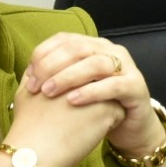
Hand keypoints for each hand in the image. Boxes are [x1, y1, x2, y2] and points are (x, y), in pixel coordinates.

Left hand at [19, 33, 165, 162]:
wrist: (129, 127)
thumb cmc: (95, 107)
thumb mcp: (73, 89)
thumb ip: (54, 77)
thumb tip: (29, 72)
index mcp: (93, 46)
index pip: (64, 39)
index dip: (43, 55)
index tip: (29, 77)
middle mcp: (110, 51)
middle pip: (78, 48)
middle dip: (52, 66)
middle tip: (36, 87)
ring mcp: (126, 67)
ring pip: (95, 63)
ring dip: (69, 77)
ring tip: (50, 92)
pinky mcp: (136, 86)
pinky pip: (113, 85)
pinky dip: (91, 92)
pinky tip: (73, 101)